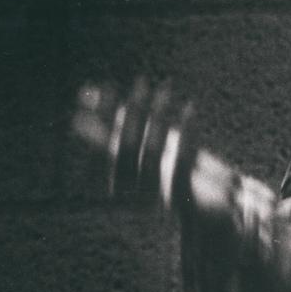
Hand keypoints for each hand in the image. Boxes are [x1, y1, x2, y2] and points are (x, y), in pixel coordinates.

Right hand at [72, 77, 194, 204]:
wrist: (208, 211)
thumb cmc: (168, 174)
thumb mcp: (139, 151)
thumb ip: (111, 130)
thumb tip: (82, 98)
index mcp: (114, 185)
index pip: (101, 147)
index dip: (102, 116)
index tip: (107, 85)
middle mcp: (129, 197)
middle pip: (125, 149)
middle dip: (132, 111)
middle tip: (141, 80)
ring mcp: (156, 201)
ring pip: (152, 154)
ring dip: (158, 116)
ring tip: (165, 86)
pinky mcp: (183, 201)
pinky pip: (183, 164)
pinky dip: (187, 133)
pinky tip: (190, 107)